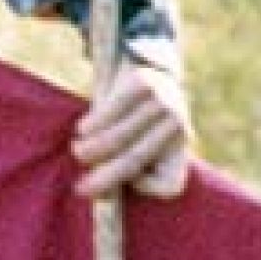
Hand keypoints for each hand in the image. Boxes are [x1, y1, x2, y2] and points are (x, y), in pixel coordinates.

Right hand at [72, 54, 192, 198]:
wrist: (154, 68)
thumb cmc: (142, 118)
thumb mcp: (146, 143)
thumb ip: (129, 164)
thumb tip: (102, 191)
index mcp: (181, 148)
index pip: (171, 183)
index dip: (145, 190)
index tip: (119, 189)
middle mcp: (178, 126)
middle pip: (136, 160)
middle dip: (105, 178)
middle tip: (80, 189)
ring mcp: (163, 102)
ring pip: (121, 136)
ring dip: (94, 149)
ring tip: (78, 152)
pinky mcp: (145, 82)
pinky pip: (114, 110)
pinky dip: (95, 123)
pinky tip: (82, 129)